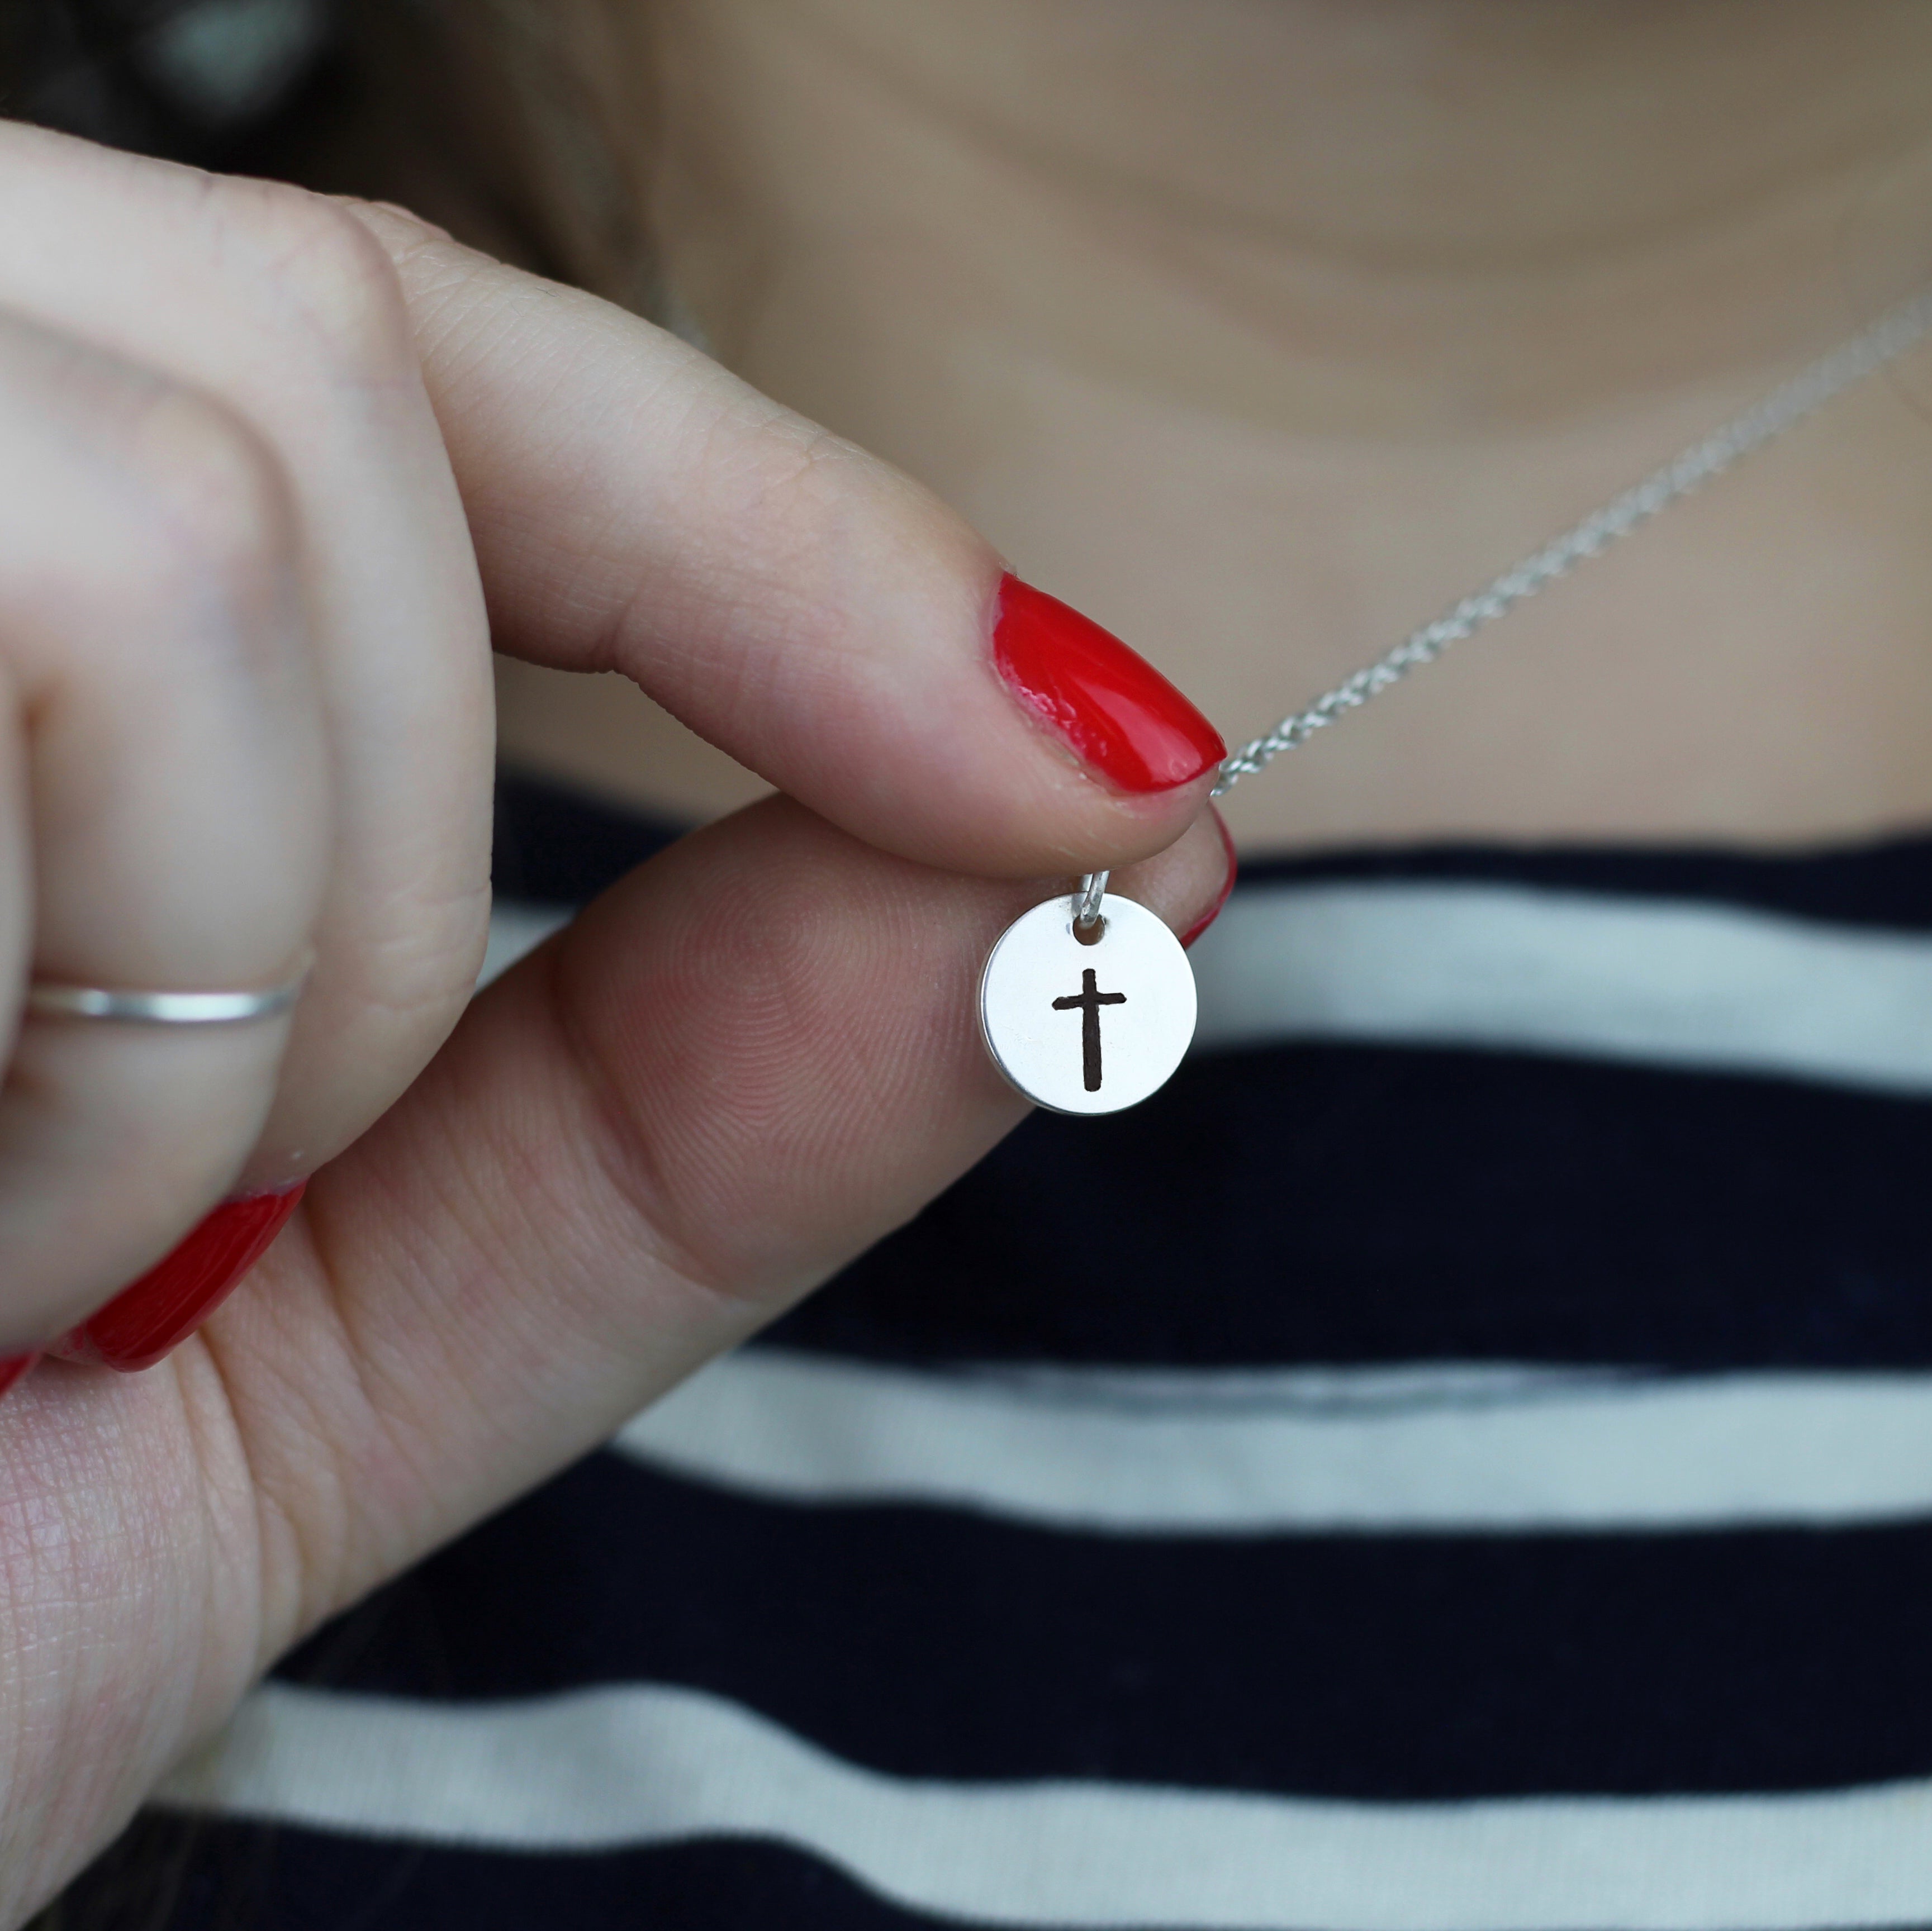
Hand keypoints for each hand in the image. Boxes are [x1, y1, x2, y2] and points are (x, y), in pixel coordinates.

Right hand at [0, 124, 1227, 1919]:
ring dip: (205, 998)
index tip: (1095, 751)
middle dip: (390, 879)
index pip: (438, 369)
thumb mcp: (321, 1336)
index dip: (801, 548)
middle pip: (322, 384)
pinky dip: (29, 1039)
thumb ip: (697, 1093)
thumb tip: (1094, 882)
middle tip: (176, 1222)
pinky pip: (27, 630)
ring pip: (195, 524)